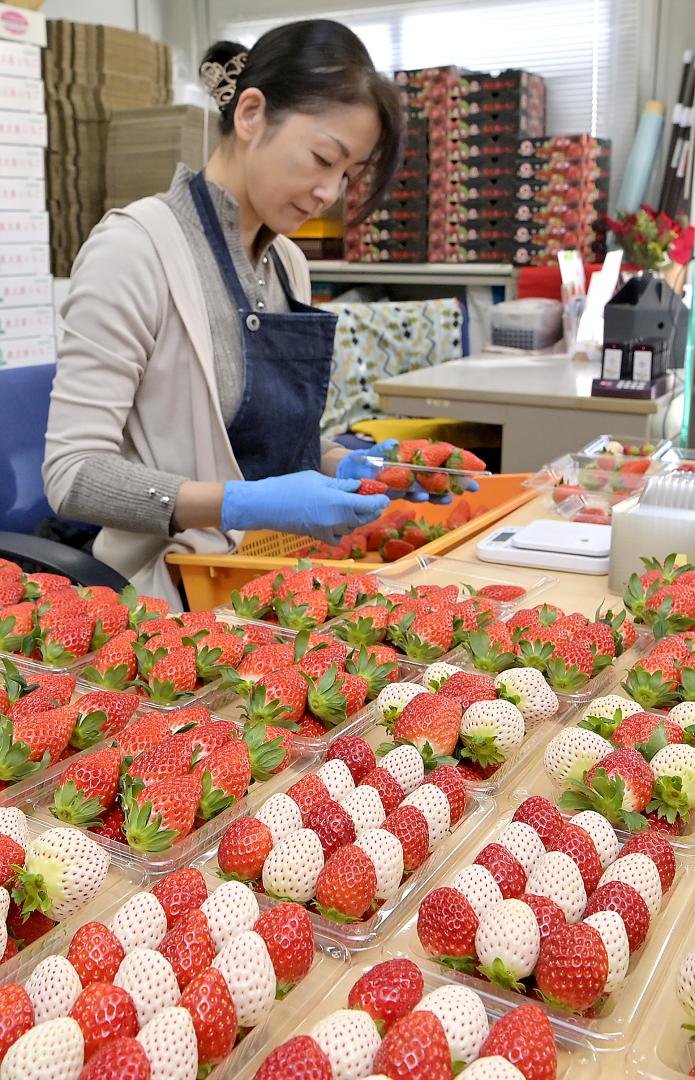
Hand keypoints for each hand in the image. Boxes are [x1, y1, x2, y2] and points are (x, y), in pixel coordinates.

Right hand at [222, 471, 389, 544]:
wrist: (265, 506)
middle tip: (376, 501)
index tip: (384, 496)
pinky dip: (343, 530)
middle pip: (364, 518)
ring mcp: (327, 530)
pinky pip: (338, 536)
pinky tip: (340, 521)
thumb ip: (341, 485)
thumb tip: (358, 487)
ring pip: (353, 527)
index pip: (368, 505)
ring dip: (359, 518)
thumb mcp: (318, 479)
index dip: (379, 501)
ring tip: (359, 507)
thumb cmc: (289, 487)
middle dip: (372, 510)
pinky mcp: (318, 536)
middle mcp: (336, 520)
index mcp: (338, 502)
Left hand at [336, 438, 478, 503]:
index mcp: (412, 454)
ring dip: (447, 490)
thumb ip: (384, 449)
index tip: (473, 464)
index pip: (439, 454)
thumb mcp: (372, 452)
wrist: (350, 474)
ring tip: (459, 493)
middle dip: (459, 478)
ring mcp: (410, 480)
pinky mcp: (403, 492)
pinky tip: (441, 500)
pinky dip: (430, 498)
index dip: (457, 459)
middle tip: (474, 485)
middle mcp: (414, 467)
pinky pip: (420, 495)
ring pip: (433, 485)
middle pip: (441, 471)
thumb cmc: (362, 460)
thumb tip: (394, 444)